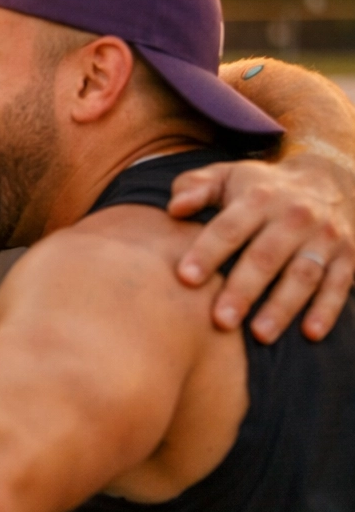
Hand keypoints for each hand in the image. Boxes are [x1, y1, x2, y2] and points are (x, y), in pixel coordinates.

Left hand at [171, 155, 354, 341]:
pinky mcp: (348, 257)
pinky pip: (339, 285)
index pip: (229, 227)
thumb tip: (174, 208)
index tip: (185, 277)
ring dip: (282, 306)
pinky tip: (310, 333)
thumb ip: (196, 188)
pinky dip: (326, 310)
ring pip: (303, 275)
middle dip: (243, 289)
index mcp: (259, 198)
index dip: (207, 252)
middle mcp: (294, 217)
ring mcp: (324, 238)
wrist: (331, 179)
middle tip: (220, 320)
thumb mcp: (227, 176)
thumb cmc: (261, 188)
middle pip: (266, 257)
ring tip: (260, 335)